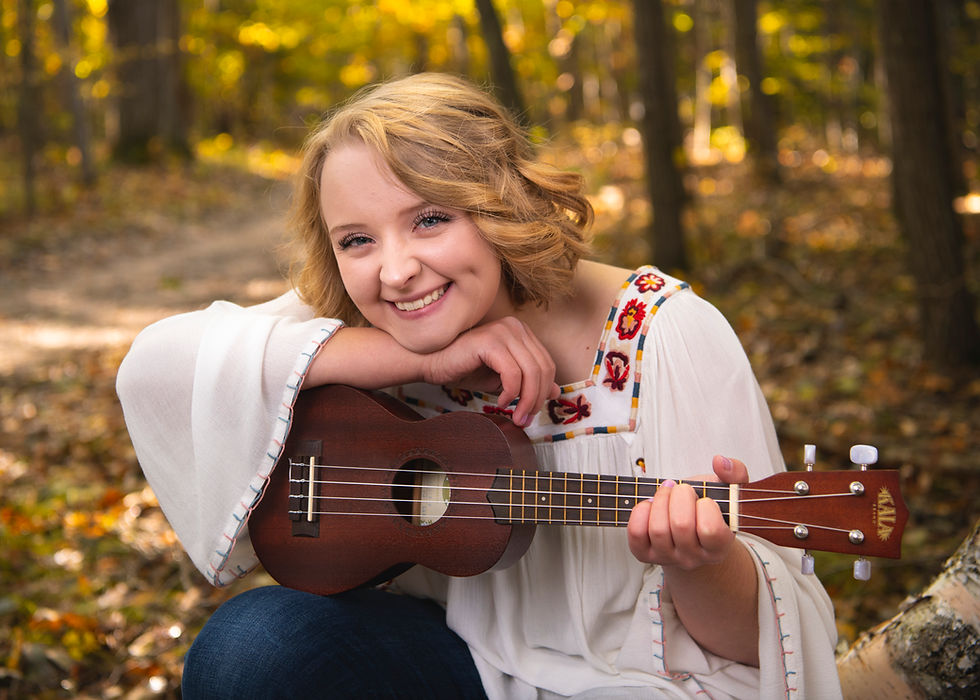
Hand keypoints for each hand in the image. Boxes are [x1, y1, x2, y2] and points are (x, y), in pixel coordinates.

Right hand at [420, 316, 558, 426]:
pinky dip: (510, 392)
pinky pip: (512, 373)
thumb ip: (529, 383)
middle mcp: (515, 326)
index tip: (531, 413)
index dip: (543, 392)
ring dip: (525, 400)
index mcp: (522, 332)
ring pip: (531, 372)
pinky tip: (500, 402)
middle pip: (543, 368)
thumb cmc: (466, 369)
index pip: (547, 364)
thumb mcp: (504, 380)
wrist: (432, 363)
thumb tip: (556, 392)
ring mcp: (503, 331)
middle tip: (524, 420)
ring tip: (515, 416)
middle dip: (536, 399)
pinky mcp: (490, 342)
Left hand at [627, 455, 748, 568]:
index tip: (704, 499)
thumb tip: (720, 462)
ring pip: (658, 530)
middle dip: (679, 495)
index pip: (711, 530)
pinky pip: (637, 534)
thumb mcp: (728, 489)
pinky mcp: (646, 554)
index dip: (705, 506)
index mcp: (719, 546)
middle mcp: (694, 557)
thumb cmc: (707, 508)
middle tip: (682, 490)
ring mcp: (668, 558)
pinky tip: (650, 505)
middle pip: (681, 525)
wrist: (689, 526)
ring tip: (667, 493)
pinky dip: (640, 512)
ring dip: (660, 500)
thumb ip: (735, 472)